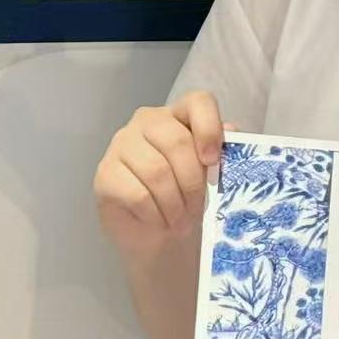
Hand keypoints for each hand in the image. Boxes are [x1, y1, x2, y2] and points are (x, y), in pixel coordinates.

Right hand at [94, 91, 225, 264]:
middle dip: (194, 182)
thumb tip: (232, 131)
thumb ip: (223, 153)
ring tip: (181, 221)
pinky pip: (137, 194)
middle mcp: (146, 121)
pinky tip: (160, 222)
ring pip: (157, 171)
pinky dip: (156, 215)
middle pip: (177, 142)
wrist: (156, 235)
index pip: (198, 102)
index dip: (209, 129)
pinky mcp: (105, 174)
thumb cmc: (186, 199)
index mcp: (178, 115)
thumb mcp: (211, 177)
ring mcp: (121, 145)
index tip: (213, 161)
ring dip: (175, 204)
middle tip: (199, 208)